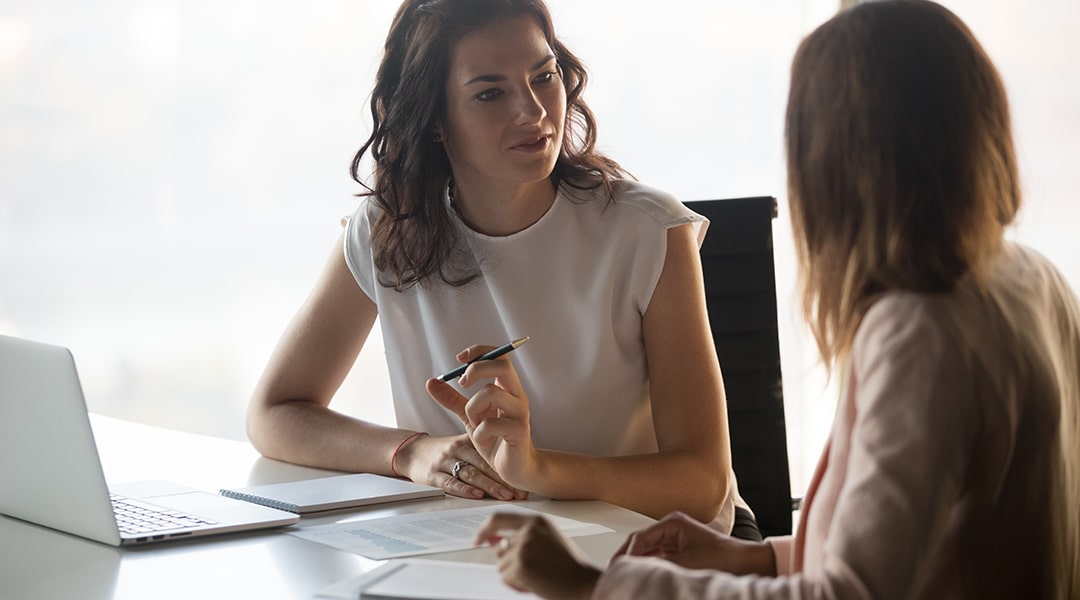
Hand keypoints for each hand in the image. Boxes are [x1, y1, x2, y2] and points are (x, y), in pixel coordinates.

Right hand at [394, 432, 525, 500]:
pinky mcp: (433, 475)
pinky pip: (450, 483)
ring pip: (471, 474)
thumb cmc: (443, 450)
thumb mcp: (463, 441)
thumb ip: (485, 448)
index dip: (508, 468)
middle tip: (519, 492)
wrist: (411, 451)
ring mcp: (445, 462)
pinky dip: (464, 489)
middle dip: (504, 479)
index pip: (492, 454)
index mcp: (468, 440)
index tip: (523, 481)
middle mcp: (458, 449)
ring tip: (505, 495)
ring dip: (490, 486)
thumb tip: (514, 460)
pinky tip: (477, 495)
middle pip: (485, 465)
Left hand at [426, 344, 540, 489]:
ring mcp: (520, 413)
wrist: (516, 469)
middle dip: (477, 370)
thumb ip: (452, 400)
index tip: (460, 359)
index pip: (499, 356)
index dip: (480, 351)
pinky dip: (480, 433)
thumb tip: (431, 382)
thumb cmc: (496, 440)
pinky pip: (491, 424)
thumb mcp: (470, 416)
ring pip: (492, 393)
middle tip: (462, 384)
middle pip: (502, 366)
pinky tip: (483, 442)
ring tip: (474, 425)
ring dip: (473, 408)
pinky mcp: (519, 432)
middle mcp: (516, 396)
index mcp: (507, 388)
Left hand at [474, 512, 600, 599]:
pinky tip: (536, 584)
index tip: (477, 539)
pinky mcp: (519, 565)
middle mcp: (528, 530)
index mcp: (536, 520)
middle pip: (499, 547)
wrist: (583, 582)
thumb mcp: (547, 540)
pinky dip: (517, 585)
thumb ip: (521, 536)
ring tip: (539, 576)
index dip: (484, 529)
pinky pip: (505, 578)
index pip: (499, 518)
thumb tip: (491, 541)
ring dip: (515, 575)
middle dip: (508, 562)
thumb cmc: (569, 565)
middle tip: (531, 571)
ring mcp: (522, 547)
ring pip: (501, 565)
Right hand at [613, 511, 776, 575]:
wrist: (745, 562)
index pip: (640, 537)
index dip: (626, 554)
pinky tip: (643, 574)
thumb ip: (659, 565)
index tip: (617, 567)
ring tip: (626, 573)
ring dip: (638, 561)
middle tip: (615, 571)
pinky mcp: (680, 549)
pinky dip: (650, 565)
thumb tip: (637, 570)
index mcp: (672, 522)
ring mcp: (676, 538)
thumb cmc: (724, 556)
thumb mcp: (687, 562)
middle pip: (641, 542)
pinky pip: (658, 556)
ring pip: (648, 550)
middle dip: (629, 557)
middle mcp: (672, 527)